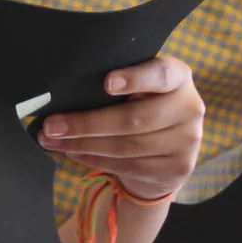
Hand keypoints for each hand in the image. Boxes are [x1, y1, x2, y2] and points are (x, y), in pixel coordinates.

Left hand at [36, 56, 204, 199]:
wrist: (168, 151)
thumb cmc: (144, 107)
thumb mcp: (142, 90)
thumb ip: (119, 86)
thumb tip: (66, 92)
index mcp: (179, 78)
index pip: (161, 74)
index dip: (135, 78)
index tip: (106, 83)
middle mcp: (190, 107)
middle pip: (134, 118)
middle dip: (87, 123)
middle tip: (52, 125)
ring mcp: (187, 141)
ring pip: (127, 146)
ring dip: (84, 144)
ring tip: (54, 141)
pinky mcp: (177, 168)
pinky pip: (129, 166)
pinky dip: (96, 160)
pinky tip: (75, 153)